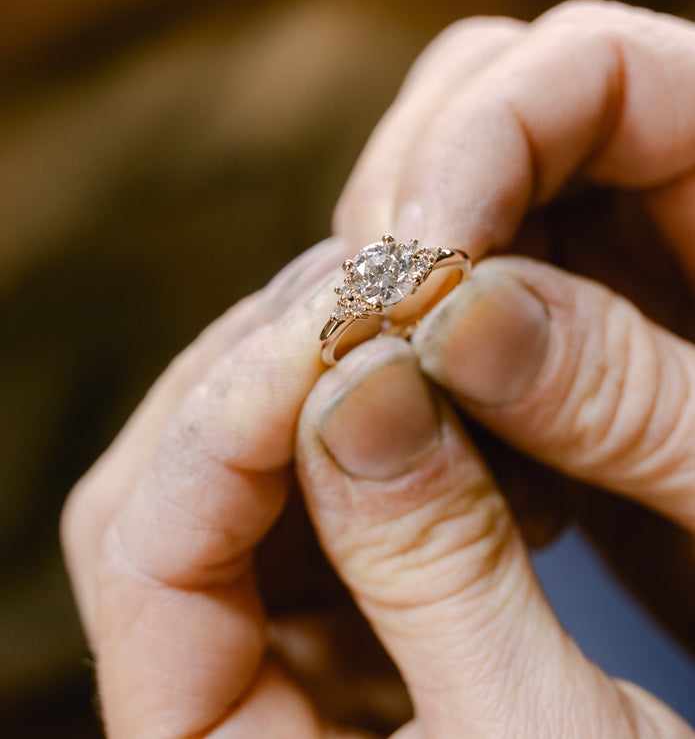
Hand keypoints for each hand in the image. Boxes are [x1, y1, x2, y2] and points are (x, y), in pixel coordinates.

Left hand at [61, 239, 408, 738]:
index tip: (347, 316)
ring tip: (401, 319)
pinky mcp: (344, 631)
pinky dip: (358, 432)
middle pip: (164, 499)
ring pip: (231, 484)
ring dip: (307, 387)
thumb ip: (439, 566)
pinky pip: (310, 502)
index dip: (236, 413)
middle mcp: (212, 711)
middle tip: (367, 288)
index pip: (147, 555)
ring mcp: (274, 660)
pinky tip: (432, 396)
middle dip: (258, 376)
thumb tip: (365, 379)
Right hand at [295, 0, 694, 734]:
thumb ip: (627, 395)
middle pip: (488, 112)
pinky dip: (420, 369)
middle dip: (409, 213)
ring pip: (451, 219)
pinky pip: (451, 313)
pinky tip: (450, 455)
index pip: (594, 63)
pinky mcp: (557, 339)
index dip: (476, 141)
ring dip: (405, 303)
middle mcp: (662, 193)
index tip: (413, 274)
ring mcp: (601, 263)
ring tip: (422, 416)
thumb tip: (448, 321)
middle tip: (379, 333)